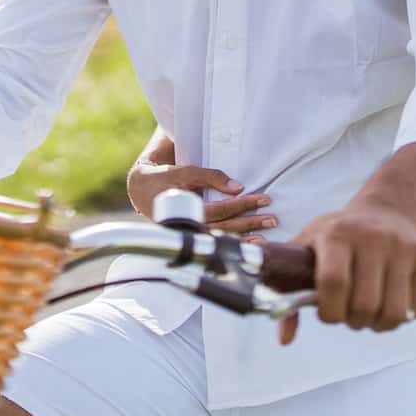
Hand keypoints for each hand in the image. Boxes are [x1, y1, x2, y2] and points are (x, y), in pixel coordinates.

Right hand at [126, 159, 276, 234]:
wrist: (142, 191)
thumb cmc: (165, 179)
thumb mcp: (186, 171)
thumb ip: (210, 176)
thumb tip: (237, 187)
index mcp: (186, 210)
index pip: (221, 209)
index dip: (244, 204)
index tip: (265, 199)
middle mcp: (189, 227)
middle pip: (225, 227)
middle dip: (251, 223)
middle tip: (273, 218)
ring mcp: (190, 235)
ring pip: (221, 238)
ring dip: (246, 236)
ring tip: (267, 233)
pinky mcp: (192, 237)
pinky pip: (216, 242)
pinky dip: (235, 243)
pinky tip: (251, 243)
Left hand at [275, 203, 415, 344]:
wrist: (388, 211)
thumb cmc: (339, 237)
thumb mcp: (307, 250)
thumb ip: (287, 291)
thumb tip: (284, 340)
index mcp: (337, 233)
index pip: (334, 282)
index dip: (329, 311)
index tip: (328, 314)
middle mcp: (373, 236)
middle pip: (364, 304)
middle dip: (353, 321)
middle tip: (350, 314)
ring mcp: (404, 245)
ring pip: (394, 312)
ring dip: (378, 324)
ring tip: (370, 313)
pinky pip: (415, 307)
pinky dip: (401, 315)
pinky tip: (391, 300)